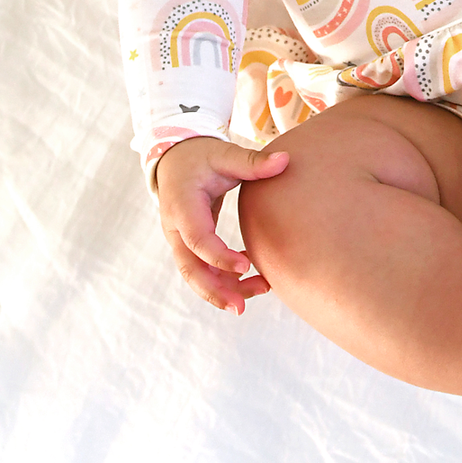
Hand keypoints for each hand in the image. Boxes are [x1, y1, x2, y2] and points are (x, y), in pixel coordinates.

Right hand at [154, 135, 289, 312]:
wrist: (175, 160)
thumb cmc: (200, 157)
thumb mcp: (224, 154)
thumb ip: (252, 161)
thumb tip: (285, 160)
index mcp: (181, 205)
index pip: (197, 239)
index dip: (219, 257)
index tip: (246, 266)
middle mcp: (175, 228)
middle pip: (190, 268)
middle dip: (214, 291)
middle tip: (240, 308)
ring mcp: (180, 240)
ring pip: (196, 275)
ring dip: (222, 290)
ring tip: (260, 290)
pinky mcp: (189, 246)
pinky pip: (203, 269)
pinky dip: (223, 279)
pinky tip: (250, 276)